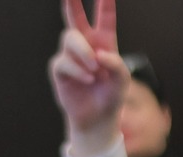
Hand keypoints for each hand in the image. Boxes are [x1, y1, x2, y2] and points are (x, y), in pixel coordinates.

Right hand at [52, 0, 131, 156]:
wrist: (98, 118)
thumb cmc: (111, 96)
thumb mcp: (122, 80)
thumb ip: (115, 63)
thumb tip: (98, 54)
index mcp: (105, 41)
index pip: (105, 17)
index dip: (105, 3)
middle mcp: (86, 44)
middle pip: (76, 17)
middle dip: (72, 2)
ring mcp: (71, 55)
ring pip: (71, 38)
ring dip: (83, 53)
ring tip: (94, 70)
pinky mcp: (60, 69)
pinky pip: (64, 61)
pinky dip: (77, 70)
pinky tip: (87, 79)